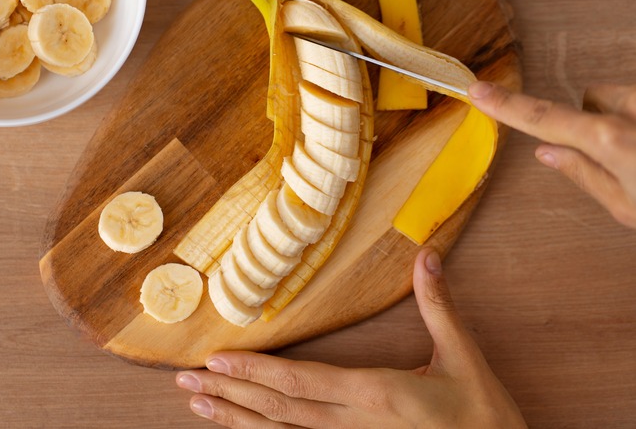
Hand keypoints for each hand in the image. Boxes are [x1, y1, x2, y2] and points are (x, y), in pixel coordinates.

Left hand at [176, 249, 526, 427]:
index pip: (302, 381)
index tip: (215, 361)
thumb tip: (426, 258)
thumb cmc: (484, 418)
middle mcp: (354, 426)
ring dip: (236, 421)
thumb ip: (438, 308)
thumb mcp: (464, 359)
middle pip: (279, 409)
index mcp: (377, 395)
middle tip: (184, 383)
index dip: (255, 371)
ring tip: (198, 407)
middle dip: (229, 395)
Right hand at [469, 81, 635, 228]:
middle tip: (619, 157)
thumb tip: (547, 152)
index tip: (478, 90)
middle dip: (595, 123)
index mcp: (609, 140)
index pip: (543, 119)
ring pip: (621, 100)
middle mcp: (631, 107)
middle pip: (590, 102)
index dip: (507, 105)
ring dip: (626, 121)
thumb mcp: (627, 205)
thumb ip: (584, 174)